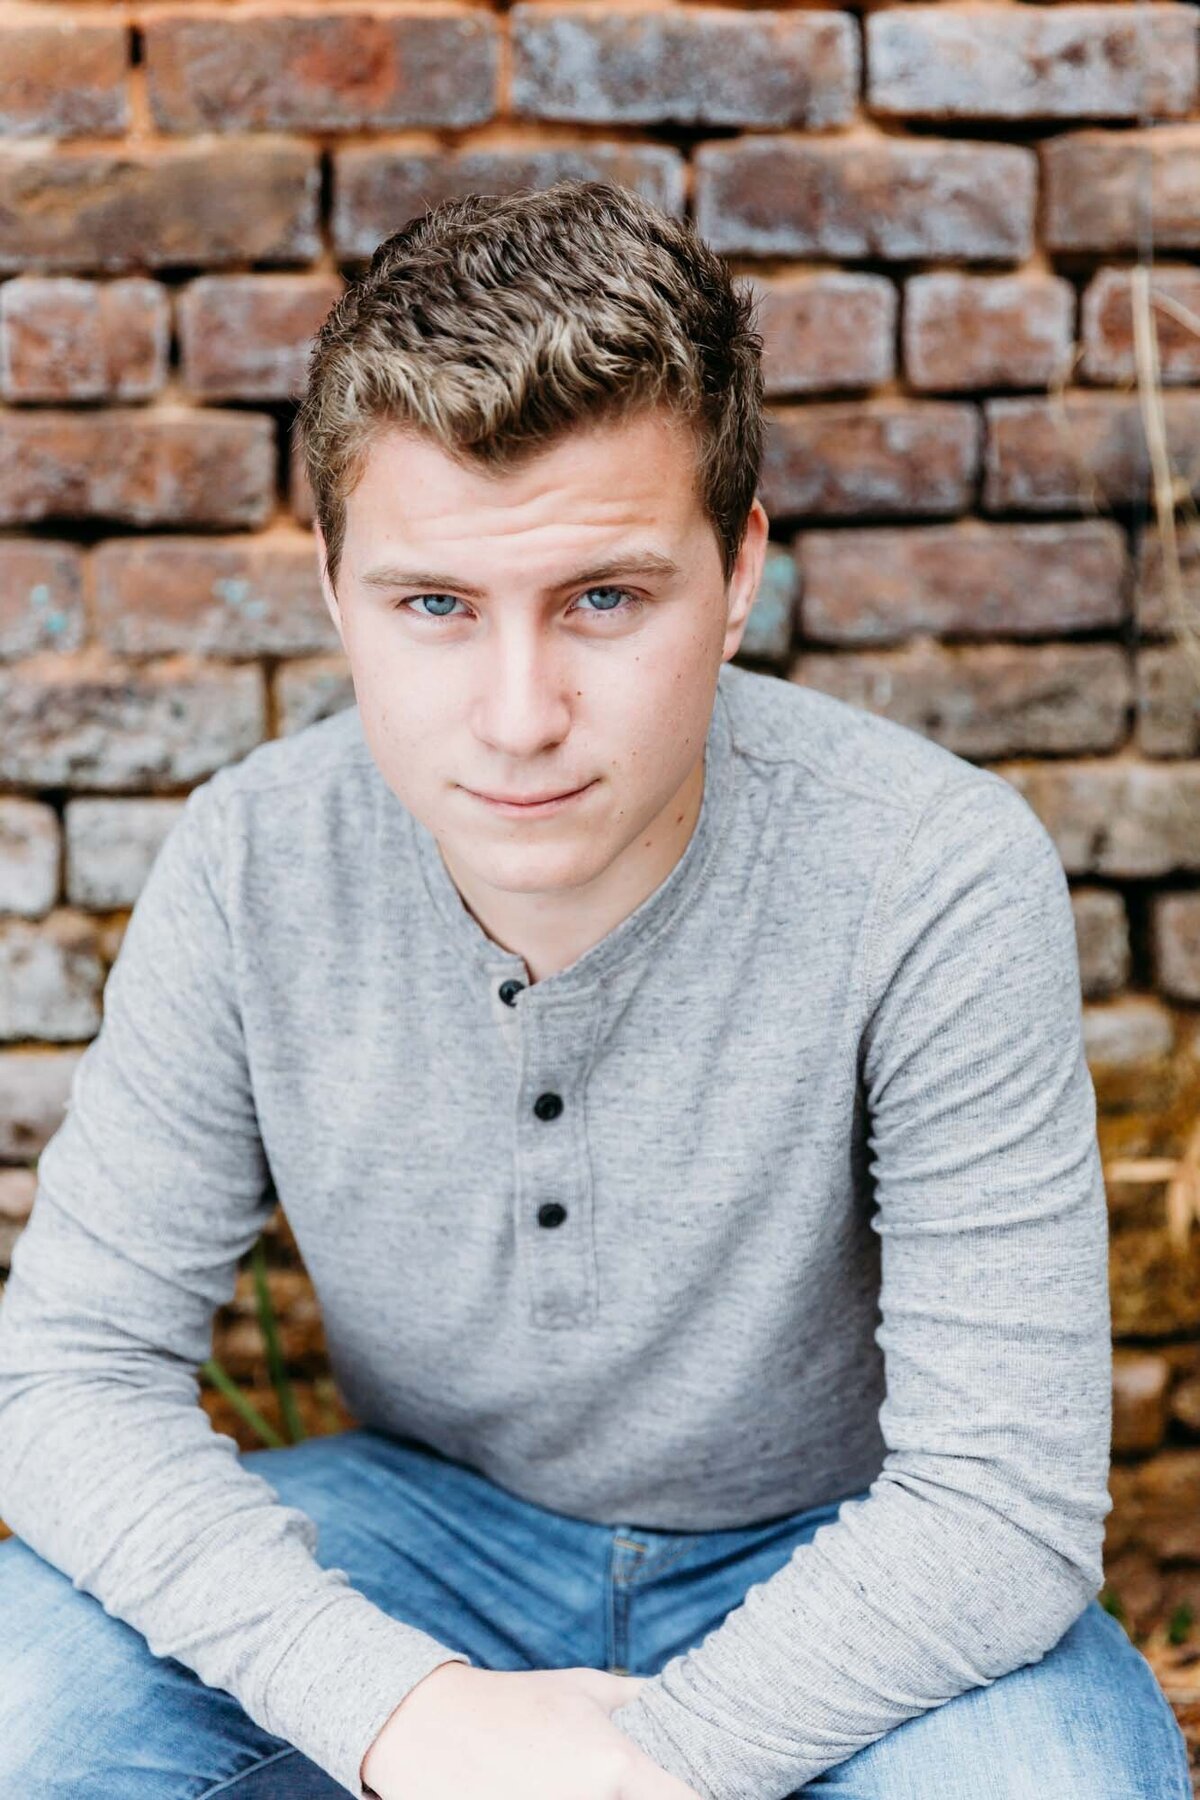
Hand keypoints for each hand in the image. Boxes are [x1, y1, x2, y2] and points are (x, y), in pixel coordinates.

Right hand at [359, 1661, 703, 1799]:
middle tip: (617, 1790)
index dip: (695, 1799)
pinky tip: (538, 1795)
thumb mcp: (580, 1688)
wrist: (428, 1728)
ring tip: (564, 1787)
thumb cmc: (512, 1703)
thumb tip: (671, 1690)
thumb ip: (632, 1698)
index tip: (689, 1792)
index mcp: (614, 1767)